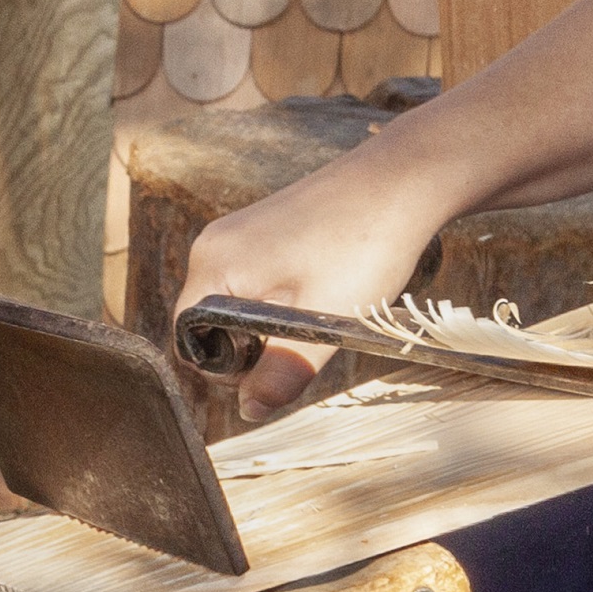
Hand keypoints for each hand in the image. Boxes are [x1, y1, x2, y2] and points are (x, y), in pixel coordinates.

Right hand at [173, 145, 453, 421]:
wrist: (402, 180)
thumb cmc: (362, 246)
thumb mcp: (320, 324)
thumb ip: (280, 373)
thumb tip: (249, 412)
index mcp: (213, 266)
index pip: (190, 343)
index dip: (231, 371)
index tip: (282, 363)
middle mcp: (215, 244)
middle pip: (211, 325)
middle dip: (255, 347)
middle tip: (310, 339)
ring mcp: (240, 232)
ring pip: (238, 305)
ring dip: (274, 325)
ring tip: (323, 310)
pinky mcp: (265, 228)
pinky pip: (256, 281)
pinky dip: (285, 299)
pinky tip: (327, 288)